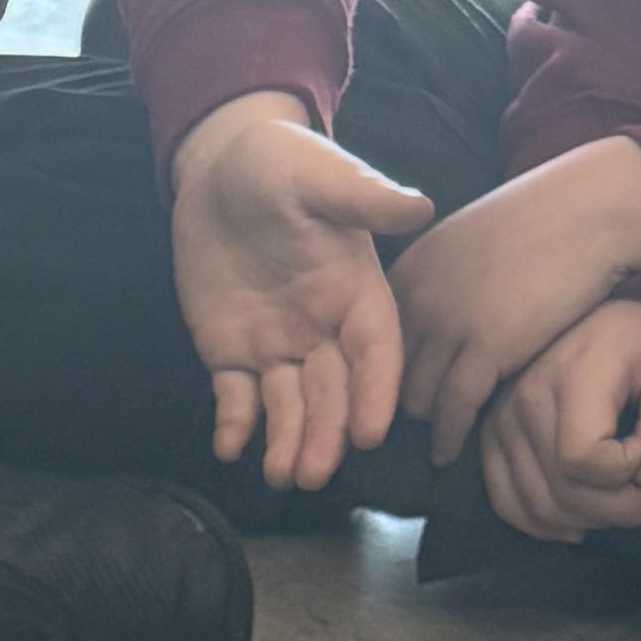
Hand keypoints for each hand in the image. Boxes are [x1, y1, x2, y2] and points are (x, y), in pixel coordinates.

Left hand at [164, 91, 432, 493]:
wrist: (221, 168)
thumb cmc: (280, 163)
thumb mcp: (320, 174)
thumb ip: (363, 198)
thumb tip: (419, 205)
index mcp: (354, 291)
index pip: (374, 351)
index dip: (375, 392)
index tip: (372, 433)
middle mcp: (321, 327)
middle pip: (333, 391)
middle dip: (327, 433)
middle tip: (316, 474)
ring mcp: (277, 344)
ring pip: (289, 405)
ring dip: (288, 441)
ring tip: (282, 476)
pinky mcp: (230, 352)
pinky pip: (235, 398)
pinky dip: (234, 425)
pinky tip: (229, 448)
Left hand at [391, 135, 640, 468]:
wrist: (590, 210)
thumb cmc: (541, 221)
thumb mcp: (465, 244)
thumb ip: (438, 285)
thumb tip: (432, 323)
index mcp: (407, 273)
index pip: (373, 342)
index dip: (380, 374)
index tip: (386, 398)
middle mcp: (416, 301)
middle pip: (387, 375)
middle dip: (394, 404)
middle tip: (406, 432)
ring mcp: (448, 326)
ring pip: (415, 399)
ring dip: (424, 424)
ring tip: (432, 443)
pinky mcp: (486, 349)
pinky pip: (452, 410)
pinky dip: (447, 437)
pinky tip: (447, 453)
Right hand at [474, 292, 640, 544]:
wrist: (597, 304)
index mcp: (572, 378)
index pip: (584, 461)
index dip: (628, 473)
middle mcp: (524, 403)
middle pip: (562, 492)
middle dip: (620, 512)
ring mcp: (500, 423)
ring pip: (537, 505)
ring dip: (588, 522)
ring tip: (627, 509)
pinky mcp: (490, 437)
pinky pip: (506, 502)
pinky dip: (542, 524)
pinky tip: (579, 522)